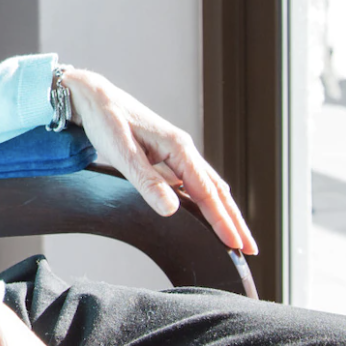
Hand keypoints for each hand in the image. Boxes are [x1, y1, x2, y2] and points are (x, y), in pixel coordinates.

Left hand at [59, 67, 257, 254]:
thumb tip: (171, 209)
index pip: (206, 192)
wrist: (94, 96)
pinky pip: (194, 182)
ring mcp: (177, 153)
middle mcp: (183, 149)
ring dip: (224, 211)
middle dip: (234, 220)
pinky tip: (207, 212)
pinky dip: (206, 200)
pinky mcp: (167, 156)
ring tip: (235, 236)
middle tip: (250, 249)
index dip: (222, 220)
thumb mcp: (122, 153)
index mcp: (178, 147)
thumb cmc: (107, 119)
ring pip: (208, 186)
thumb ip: (147, 181)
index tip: (235, 245)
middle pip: (217, 191)